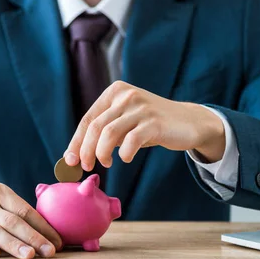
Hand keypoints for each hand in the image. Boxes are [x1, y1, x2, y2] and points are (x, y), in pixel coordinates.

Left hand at [64, 81, 225, 169]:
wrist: (189, 122)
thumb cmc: (151, 125)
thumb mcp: (125, 121)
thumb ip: (105, 131)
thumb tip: (77, 154)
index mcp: (115, 92)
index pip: (87, 118)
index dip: (76, 141)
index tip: (70, 160)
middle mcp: (126, 95)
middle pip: (95, 126)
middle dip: (86, 150)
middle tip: (86, 166)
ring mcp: (141, 107)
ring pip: (109, 133)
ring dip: (102, 153)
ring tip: (106, 164)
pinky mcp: (154, 122)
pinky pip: (131, 141)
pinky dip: (124, 153)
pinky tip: (125, 158)